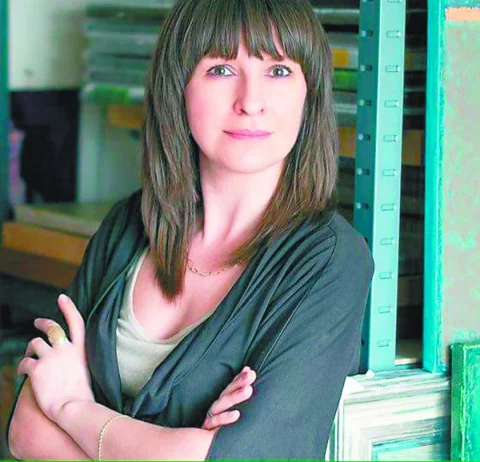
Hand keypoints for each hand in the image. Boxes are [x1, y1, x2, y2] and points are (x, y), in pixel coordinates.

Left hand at [17, 294, 94, 422]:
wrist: (74, 407)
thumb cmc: (82, 395)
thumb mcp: (86, 370)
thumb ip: (74, 360)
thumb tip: (64, 361)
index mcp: (80, 348)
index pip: (76, 321)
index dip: (68, 307)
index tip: (62, 297)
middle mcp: (65, 348)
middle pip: (51, 327)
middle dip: (42, 322)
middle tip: (37, 323)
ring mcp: (50, 357)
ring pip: (34, 344)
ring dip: (30, 350)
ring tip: (29, 357)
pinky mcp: (36, 368)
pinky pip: (24, 363)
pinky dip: (21, 367)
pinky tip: (22, 374)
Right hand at [201, 366, 255, 430]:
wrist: (195, 448)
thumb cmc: (215, 433)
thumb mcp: (225, 415)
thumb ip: (235, 400)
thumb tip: (247, 377)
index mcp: (220, 406)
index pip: (230, 389)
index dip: (239, 379)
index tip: (249, 370)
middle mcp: (214, 410)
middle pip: (226, 393)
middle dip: (239, 383)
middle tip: (251, 375)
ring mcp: (210, 419)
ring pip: (222, 405)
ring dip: (235, 396)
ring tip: (249, 389)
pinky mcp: (207, 431)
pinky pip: (216, 423)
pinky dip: (225, 418)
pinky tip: (237, 414)